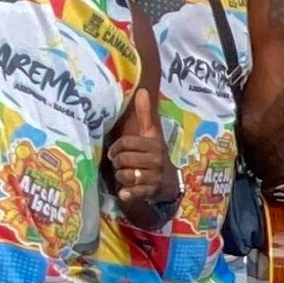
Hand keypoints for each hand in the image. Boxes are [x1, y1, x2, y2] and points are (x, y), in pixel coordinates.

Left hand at [108, 88, 172, 209]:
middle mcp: (156, 160)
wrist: (170, 182)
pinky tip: (124, 192)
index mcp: (154, 144)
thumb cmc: (155, 155)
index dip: (116, 147)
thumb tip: (141, 90)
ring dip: (120, 176)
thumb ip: (145, 113)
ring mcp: (154, 178)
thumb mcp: (152, 134)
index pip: (127, 143)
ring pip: (125, 175)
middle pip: (124, 159)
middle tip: (118, 164)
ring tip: (123, 175)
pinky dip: (127, 193)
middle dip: (117, 162)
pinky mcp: (151, 192)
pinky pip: (133, 193)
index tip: (113, 151)